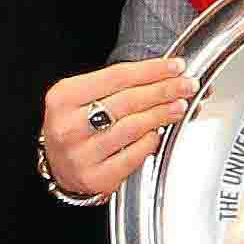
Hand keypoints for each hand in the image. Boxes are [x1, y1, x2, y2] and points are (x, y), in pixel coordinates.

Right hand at [43, 57, 191, 199]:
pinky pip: (133, 155)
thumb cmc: (76, 126)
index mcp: (64, 97)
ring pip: (132, 127)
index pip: (117, 76)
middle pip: (128, 100)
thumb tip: (165, 76)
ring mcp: (81, 154)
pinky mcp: (95, 177)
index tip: (175, 66)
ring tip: (179, 106)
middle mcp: (69, 125)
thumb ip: (117, 85)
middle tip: (186, 85)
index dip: (151, 70)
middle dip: (164, 90)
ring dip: (162, 114)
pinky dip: (150, 141)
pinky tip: (158, 133)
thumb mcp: (82, 97)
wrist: (58, 166)